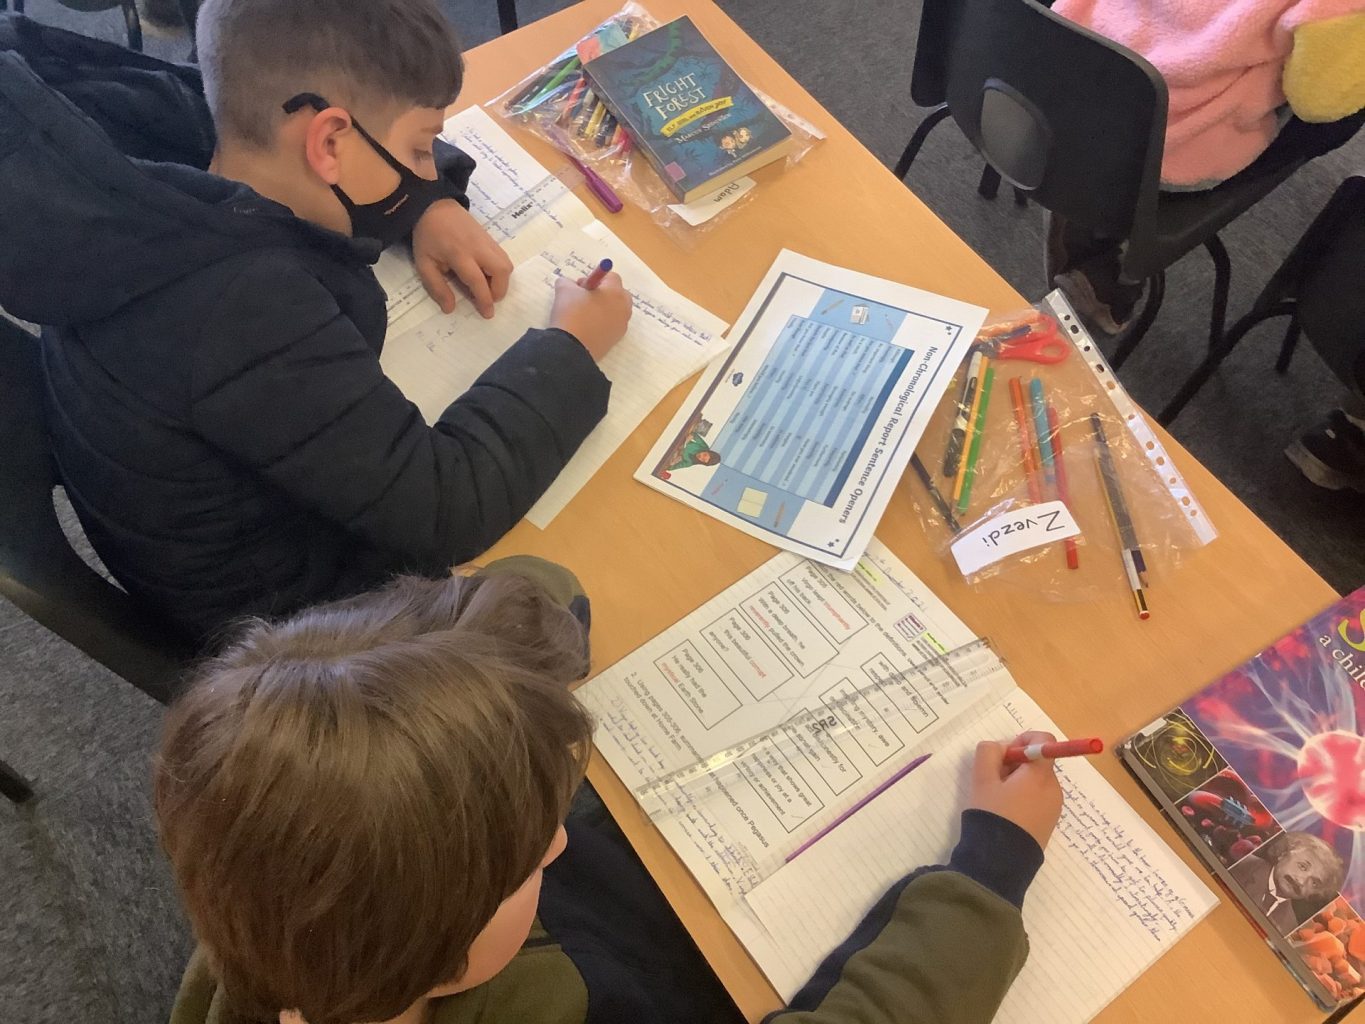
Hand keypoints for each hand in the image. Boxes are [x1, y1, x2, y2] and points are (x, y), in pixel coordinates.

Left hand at [410, 200, 512, 317]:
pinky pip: (503, 257)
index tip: (487, 313)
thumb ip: (437, 287)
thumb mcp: (424, 263)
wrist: (434, 206)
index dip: (484, 299)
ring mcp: (487, 241)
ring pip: (506, 264)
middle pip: (501, 271)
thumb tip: (450, 308)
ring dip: (502, 281)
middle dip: (499, 291)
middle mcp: (478, 247)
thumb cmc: (427, 236)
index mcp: (459, 254)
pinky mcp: (490, 238)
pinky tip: (487, 274)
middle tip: (488, 299)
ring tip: (488, 287)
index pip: (477, 280)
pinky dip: (500, 271)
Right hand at [549, 272, 631, 360]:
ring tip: (584, 314)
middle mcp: (623, 308)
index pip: (611, 277)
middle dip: (603, 293)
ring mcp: (621, 325)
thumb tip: (569, 284)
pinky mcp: (616, 340)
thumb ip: (567, 282)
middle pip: (618, 293)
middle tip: (584, 299)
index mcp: (615, 292)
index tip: (580, 287)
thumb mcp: (564, 290)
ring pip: (615, 310)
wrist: (571, 348)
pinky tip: (586, 327)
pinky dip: (602, 323)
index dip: (594, 278)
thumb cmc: (571, 314)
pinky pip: (611, 325)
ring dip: (603, 308)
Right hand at [968, 730, 1063, 849]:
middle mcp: (1054, 788)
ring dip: (1017, 781)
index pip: (1044, 740)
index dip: (1023, 739)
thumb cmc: (993, 814)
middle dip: (1014, 763)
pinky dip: (1023, 796)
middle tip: (992, 778)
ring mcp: (1054, 807)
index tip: (1004, 754)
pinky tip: (1006, 812)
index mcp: (1040, 774)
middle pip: (1037, 762)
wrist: (1001, 860)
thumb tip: (1000, 748)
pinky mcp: (1049, 821)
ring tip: (996, 799)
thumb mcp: (982, 779)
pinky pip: (1038, 798)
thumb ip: (988, 752)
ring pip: (1036, 780)